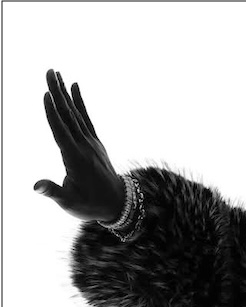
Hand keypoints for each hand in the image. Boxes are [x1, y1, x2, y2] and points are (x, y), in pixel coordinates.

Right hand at [35, 69, 124, 221]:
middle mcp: (85, 146)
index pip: (61, 131)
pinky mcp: (95, 142)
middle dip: (57, 92)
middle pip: (68, 115)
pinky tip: (74, 86)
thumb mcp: (69, 202)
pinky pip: (86, 118)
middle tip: (49, 71)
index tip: (46, 94)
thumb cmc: (89, 205)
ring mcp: (91, 142)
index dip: (52, 113)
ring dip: (65, 92)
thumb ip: (53, 192)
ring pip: (75, 113)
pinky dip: (79, 102)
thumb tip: (36, 187)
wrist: (118, 203)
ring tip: (56, 73)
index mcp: (75, 158)